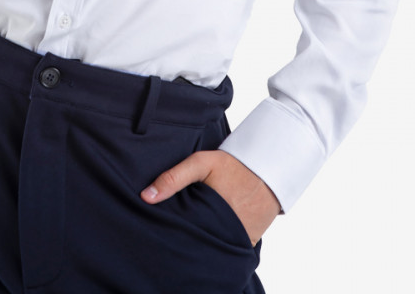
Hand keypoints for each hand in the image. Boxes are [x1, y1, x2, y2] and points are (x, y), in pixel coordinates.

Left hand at [140, 150, 280, 246]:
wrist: (268, 169)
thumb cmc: (232, 165)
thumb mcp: (201, 163)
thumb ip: (173, 178)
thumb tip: (146, 197)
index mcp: (210, 215)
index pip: (183, 233)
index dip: (172, 231)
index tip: (161, 229)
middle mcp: (226, 232)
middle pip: (197, 244)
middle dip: (186, 240)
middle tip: (176, 232)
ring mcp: (238, 240)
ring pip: (213, 249)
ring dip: (203, 243)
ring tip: (192, 235)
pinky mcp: (249, 243)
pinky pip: (229, 250)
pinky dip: (220, 245)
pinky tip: (210, 236)